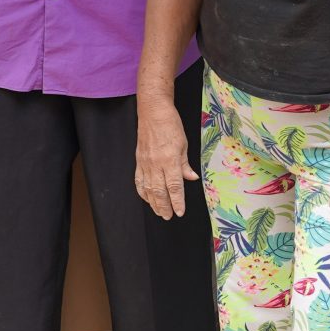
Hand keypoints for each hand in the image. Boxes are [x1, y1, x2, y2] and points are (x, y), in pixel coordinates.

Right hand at [133, 95, 196, 220]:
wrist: (153, 113)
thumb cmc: (170, 125)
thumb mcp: (183, 144)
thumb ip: (185, 164)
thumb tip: (191, 179)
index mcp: (170, 160)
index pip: (174, 186)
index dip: (177, 201)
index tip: (180, 212)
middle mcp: (156, 164)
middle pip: (160, 191)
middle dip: (165, 206)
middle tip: (169, 217)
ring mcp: (145, 163)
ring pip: (148, 189)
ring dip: (153, 203)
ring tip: (159, 212)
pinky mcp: (138, 161)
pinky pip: (139, 180)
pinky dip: (142, 192)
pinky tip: (147, 198)